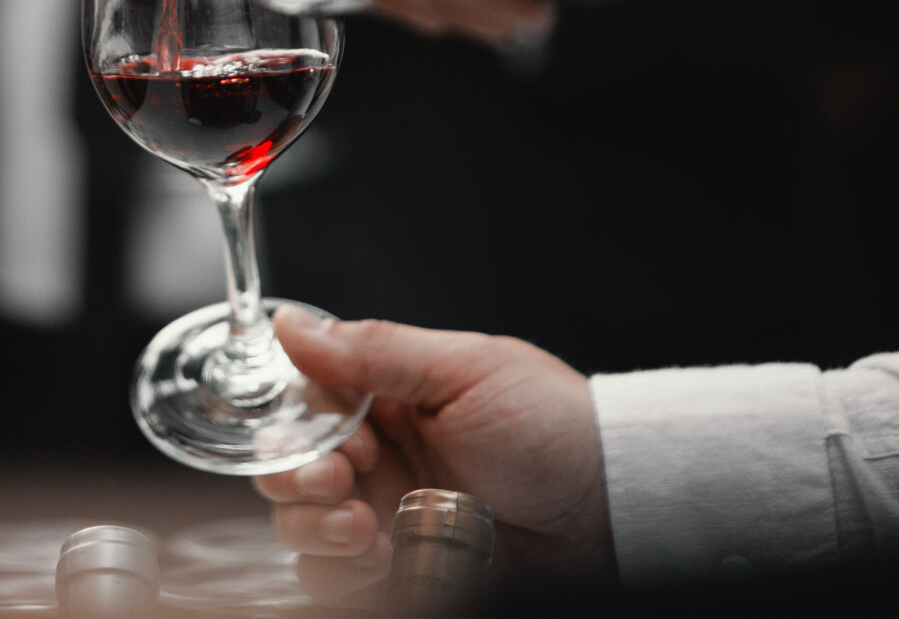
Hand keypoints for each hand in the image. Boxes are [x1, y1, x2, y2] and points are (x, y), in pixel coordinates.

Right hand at [252, 307, 615, 608]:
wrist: (606, 506)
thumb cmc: (548, 425)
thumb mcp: (462, 372)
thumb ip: (373, 351)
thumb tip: (291, 324)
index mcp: (392, 393)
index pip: (308, 403)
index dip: (302, 425)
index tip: (329, 441)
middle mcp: (382, 450)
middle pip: (294, 466)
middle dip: (300, 480)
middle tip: (342, 484)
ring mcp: (388, 507)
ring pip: (305, 523)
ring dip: (318, 530)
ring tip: (367, 529)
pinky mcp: (401, 560)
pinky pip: (335, 573)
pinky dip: (338, 572)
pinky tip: (381, 558)